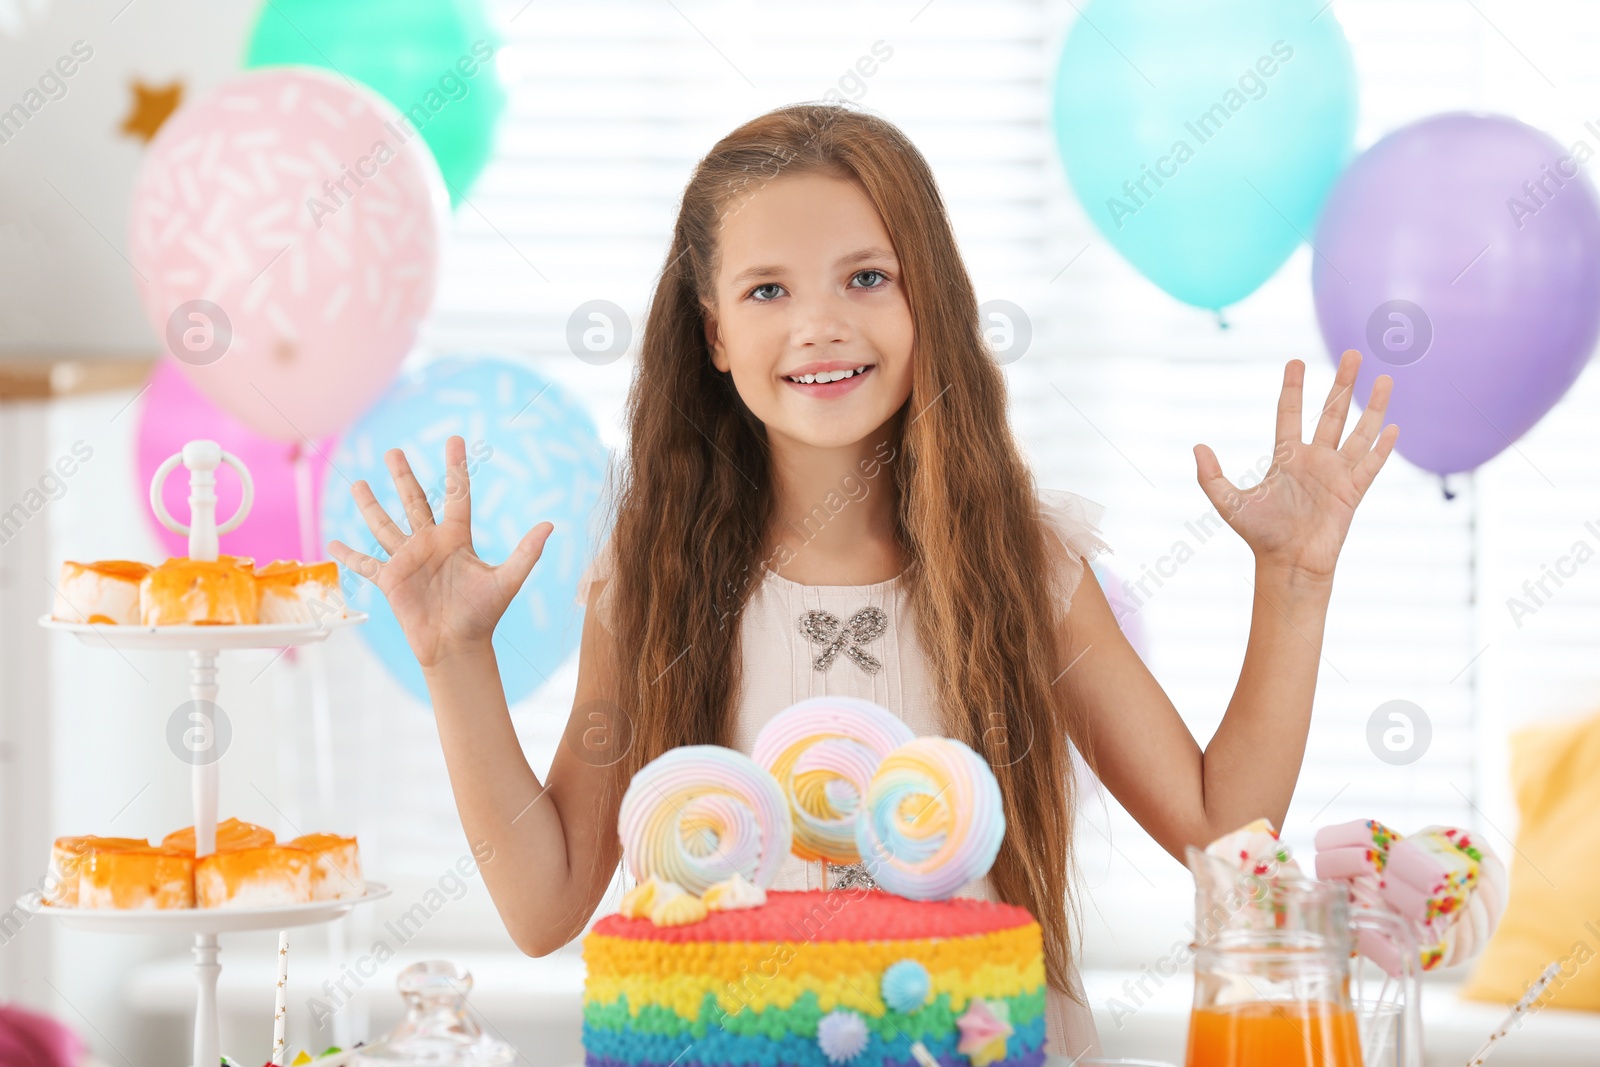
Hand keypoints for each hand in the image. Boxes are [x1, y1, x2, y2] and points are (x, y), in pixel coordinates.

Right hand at [327, 434, 553, 668]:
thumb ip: (526, 553)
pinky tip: (332, 544)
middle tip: (393, 450)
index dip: (456, 467)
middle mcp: (430, 544)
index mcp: (457, 538)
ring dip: (370, 506)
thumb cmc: (484, 615)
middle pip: (414, 501)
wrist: (458, 646)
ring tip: (358, 484)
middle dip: (403, 476)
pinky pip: (365, 565)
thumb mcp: (507, 581)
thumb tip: (550, 525)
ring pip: (385, 525)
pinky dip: (349, 556)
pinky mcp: (390, 581)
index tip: (454, 439)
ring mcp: (407, 560)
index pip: (456, 495)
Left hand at [1193, 349, 1397, 583]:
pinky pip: (1371, 464)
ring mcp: (1337, 474)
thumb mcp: (1229, 502)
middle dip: (1342, 383)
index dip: (1293, 387)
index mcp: (1287, 457)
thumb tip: (1197, 446)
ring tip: (1386, 379)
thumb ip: (1211, 476)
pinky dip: (1382, 446)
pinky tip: (1393, 426)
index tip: (1296, 361)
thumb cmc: (1260, 535)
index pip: (1290, 413)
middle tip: (1352, 354)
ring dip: (1373, 406)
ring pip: (1359, 432)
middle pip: (1332, 412)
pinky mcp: (1353, 491)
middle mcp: (1315, 460)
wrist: (1288, 564)